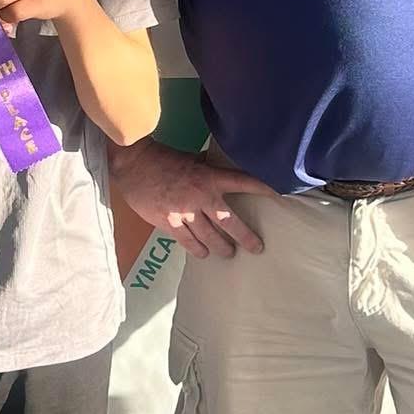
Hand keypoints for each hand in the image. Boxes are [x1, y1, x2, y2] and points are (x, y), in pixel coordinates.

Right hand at [113, 137, 269, 258]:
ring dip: (221, 247)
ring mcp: (185, 212)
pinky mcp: (169, 223)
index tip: (280, 196)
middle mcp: (201, 196)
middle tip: (257, 247)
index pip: (243, 182)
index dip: (263, 188)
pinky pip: (188, 242)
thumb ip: (207, 171)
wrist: (134, 164)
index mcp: (209, 177)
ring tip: (228, 253)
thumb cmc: (163, 159)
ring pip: (210, 237)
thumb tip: (221, 174)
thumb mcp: (191, 160)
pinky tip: (203, 253)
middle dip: (246, 237)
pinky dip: (197, 249)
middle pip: (230, 222)